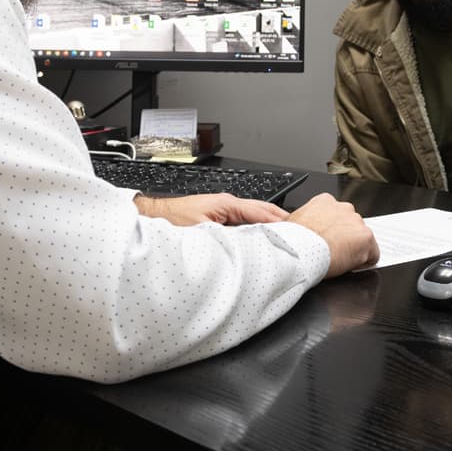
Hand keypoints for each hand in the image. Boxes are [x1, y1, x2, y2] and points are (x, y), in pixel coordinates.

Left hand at [133, 193, 287, 225]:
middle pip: (261, 210)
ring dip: (269, 222)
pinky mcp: (218, 216)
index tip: (293, 231)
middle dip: (280, 219)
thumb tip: (246, 246)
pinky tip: (261, 235)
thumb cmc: (171, 221)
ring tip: (285, 232)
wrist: (153, 216)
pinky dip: (257, 225)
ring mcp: (223, 209)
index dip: (278, 222)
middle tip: (298, 231)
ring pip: (254, 214)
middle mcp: (227, 204)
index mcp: (227, 204)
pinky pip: (244, 219)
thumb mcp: (202, 233)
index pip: (261, 212)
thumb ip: (226, 238)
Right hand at [287, 193, 378, 277]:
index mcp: (325, 201)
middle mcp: (344, 208)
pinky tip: (351, 265)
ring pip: (361, 238)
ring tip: (338, 259)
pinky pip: (373, 253)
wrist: (300, 250)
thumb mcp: (292, 222)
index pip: (336, 215)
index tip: (327, 240)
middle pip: (351, 225)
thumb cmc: (292, 240)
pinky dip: (365, 261)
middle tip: (332, 251)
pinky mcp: (366, 238)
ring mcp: (357, 222)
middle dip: (344, 238)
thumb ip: (302, 220)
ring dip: (354, 248)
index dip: (333, 231)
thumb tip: (290, 224)